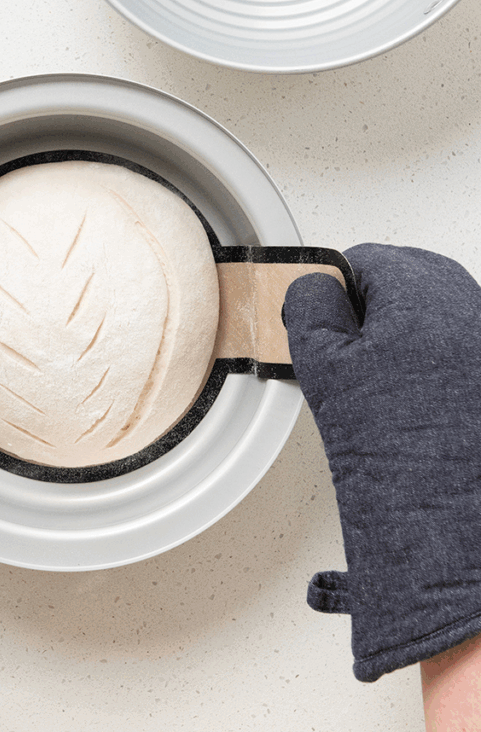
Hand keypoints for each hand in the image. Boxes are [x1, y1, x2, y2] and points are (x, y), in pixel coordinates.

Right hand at [285, 244, 480, 683]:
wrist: (454, 514)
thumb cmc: (399, 443)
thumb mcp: (326, 367)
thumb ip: (309, 310)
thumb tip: (311, 286)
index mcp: (422, 289)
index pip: (364, 260)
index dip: (332, 295)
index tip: (320, 329)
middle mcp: (467, 307)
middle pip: (406, 285)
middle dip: (373, 316)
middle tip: (348, 363)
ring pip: (434, 321)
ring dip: (405, 344)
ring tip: (383, 393)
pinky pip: (457, 354)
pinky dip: (436, 371)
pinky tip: (417, 409)